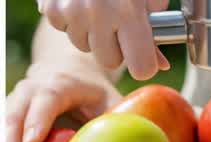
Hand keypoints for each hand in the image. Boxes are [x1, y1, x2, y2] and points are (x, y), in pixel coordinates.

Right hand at [5, 66, 121, 141]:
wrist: (65, 74)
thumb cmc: (94, 93)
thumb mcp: (112, 100)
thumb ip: (124, 117)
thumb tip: (154, 141)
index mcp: (57, 84)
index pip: (44, 98)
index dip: (37, 119)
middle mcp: (29, 94)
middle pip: (12, 122)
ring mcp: (14, 110)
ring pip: (2, 140)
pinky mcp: (9, 129)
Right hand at [39, 0, 171, 80]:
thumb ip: (156, 29)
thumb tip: (159, 64)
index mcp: (129, 11)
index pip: (141, 67)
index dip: (143, 63)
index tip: (142, 55)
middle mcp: (99, 14)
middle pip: (110, 61)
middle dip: (116, 47)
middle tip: (118, 21)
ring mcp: (72, 11)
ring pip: (84, 47)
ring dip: (92, 32)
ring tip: (98, 4)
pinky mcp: (51, 7)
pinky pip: (64, 30)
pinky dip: (71, 19)